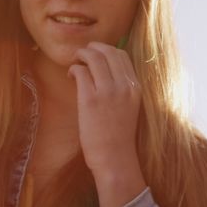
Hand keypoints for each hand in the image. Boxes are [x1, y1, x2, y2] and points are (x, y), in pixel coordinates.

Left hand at [68, 42, 146, 206]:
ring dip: (81, 55)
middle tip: (82, 54)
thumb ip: (123, 90)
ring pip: (94, 57)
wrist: (115, 158)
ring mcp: (108, 91)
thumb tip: (106, 74)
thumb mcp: (130, 108)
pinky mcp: (90, 99)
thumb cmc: (120, 137)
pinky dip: (73, 69)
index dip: (107, 50)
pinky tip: (71, 76)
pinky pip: (80, 72)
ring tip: (75, 62)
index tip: (97, 54)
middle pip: (108, 51)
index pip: (123, 55)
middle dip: (93, 48)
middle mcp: (124, 86)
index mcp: (135, 87)